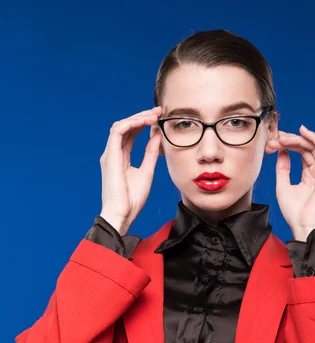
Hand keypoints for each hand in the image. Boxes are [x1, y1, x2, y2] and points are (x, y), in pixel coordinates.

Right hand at [99, 106, 162, 234]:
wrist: (122, 214)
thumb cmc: (132, 200)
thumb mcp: (147, 172)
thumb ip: (150, 153)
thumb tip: (157, 136)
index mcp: (121, 158)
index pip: (131, 134)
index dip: (144, 123)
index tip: (160, 118)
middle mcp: (113, 153)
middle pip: (126, 127)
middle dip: (142, 116)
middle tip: (159, 111)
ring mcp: (110, 154)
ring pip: (121, 125)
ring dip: (138, 118)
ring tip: (154, 115)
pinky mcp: (110, 155)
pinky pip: (118, 131)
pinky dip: (131, 123)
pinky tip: (145, 121)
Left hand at [269, 125, 314, 236]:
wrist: (303, 225)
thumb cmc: (294, 212)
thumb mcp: (283, 185)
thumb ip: (283, 168)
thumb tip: (281, 151)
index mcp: (310, 175)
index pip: (301, 153)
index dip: (288, 145)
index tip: (274, 141)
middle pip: (307, 147)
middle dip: (291, 140)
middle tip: (277, 137)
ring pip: (314, 146)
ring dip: (299, 139)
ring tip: (284, 137)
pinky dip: (314, 138)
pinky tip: (302, 132)